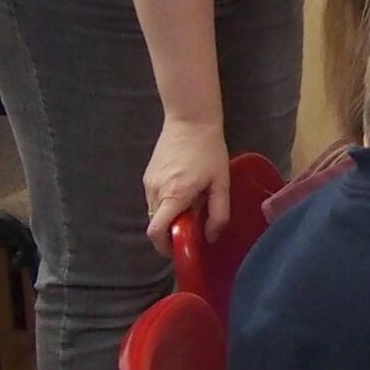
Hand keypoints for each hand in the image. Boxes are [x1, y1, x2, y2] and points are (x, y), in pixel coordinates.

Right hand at [144, 116, 229, 255]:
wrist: (190, 120)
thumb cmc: (210, 151)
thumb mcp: (222, 183)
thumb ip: (218, 214)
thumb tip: (210, 237)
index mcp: (175, 195)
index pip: (157, 232)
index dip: (164, 247)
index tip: (179, 250)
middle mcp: (156, 191)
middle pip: (155, 225)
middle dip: (170, 232)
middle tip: (191, 228)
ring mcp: (148, 182)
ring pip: (154, 212)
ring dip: (168, 217)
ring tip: (190, 206)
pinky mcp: (147, 175)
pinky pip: (153, 199)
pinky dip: (165, 204)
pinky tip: (182, 192)